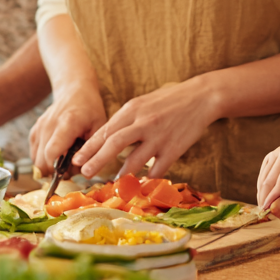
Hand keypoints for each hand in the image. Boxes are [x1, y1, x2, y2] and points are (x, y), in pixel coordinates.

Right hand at [29, 86, 107, 173]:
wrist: (74, 90)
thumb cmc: (90, 109)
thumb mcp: (99, 127)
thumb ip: (92, 149)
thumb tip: (83, 171)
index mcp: (67, 123)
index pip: (52, 152)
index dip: (58, 168)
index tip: (70, 171)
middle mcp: (48, 126)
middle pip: (41, 161)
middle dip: (55, 172)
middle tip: (71, 168)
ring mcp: (39, 128)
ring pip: (35, 161)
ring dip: (49, 166)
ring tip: (65, 160)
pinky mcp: (34, 131)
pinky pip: (34, 154)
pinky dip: (43, 159)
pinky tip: (58, 153)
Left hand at [71, 79, 220, 179]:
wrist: (202, 97)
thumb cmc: (170, 99)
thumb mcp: (144, 102)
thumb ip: (127, 119)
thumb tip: (107, 138)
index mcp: (133, 109)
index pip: (106, 130)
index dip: (89, 147)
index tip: (77, 159)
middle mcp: (144, 122)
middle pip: (114, 143)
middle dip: (97, 160)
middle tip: (85, 172)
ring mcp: (159, 137)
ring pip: (134, 160)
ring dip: (121, 174)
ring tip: (113, 182)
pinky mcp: (174, 149)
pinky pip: (157, 169)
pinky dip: (148, 178)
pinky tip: (142, 183)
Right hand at [256, 141, 279, 214]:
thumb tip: (273, 210)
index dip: (274, 195)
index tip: (268, 211)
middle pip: (271, 179)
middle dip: (268, 200)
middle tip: (273, 216)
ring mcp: (276, 153)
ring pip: (263, 180)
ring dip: (265, 197)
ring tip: (275, 209)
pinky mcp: (269, 157)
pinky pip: (262, 178)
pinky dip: (264, 191)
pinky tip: (272, 199)